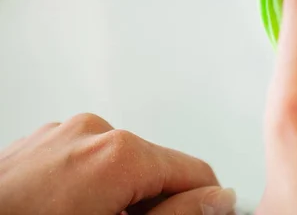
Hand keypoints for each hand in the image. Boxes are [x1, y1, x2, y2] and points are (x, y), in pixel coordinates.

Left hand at [0, 113, 235, 214]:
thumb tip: (217, 200)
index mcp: (119, 152)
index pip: (195, 171)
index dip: (201, 204)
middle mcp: (93, 131)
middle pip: (156, 168)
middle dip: (153, 205)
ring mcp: (62, 134)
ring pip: (120, 167)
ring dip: (120, 199)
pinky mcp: (40, 144)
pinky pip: (86, 162)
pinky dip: (90, 190)